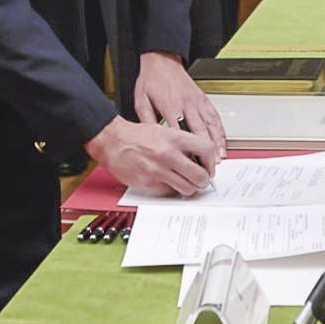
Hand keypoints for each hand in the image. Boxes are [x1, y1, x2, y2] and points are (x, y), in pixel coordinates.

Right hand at [86, 115, 217, 197]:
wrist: (113, 141)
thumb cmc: (138, 136)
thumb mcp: (164, 131)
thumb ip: (183, 143)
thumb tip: (201, 159)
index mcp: (174, 138)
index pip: (207, 150)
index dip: (211, 161)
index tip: (208, 166)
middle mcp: (168, 155)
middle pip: (200, 176)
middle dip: (203, 180)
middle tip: (200, 179)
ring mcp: (158, 171)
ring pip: (187, 189)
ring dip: (189, 188)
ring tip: (184, 182)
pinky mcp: (148, 184)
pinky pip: (169, 193)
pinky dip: (171, 190)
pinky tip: (166, 181)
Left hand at [134, 51, 226, 156]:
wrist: (162, 61)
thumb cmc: (151, 81)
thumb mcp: (142, 100)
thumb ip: (147, 120)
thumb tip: (151, 140)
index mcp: (170, 106)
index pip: (180, 134)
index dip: (185, 151)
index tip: (188, 166)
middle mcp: (186, 104)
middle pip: (199, 132)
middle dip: (204, 153)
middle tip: (206, 169)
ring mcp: (197, 102)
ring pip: (211, 126)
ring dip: (216, 145)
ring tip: (219, 160)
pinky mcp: (204, 100)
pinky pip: (215, 118)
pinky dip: (221, 132)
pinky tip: (222, 144)